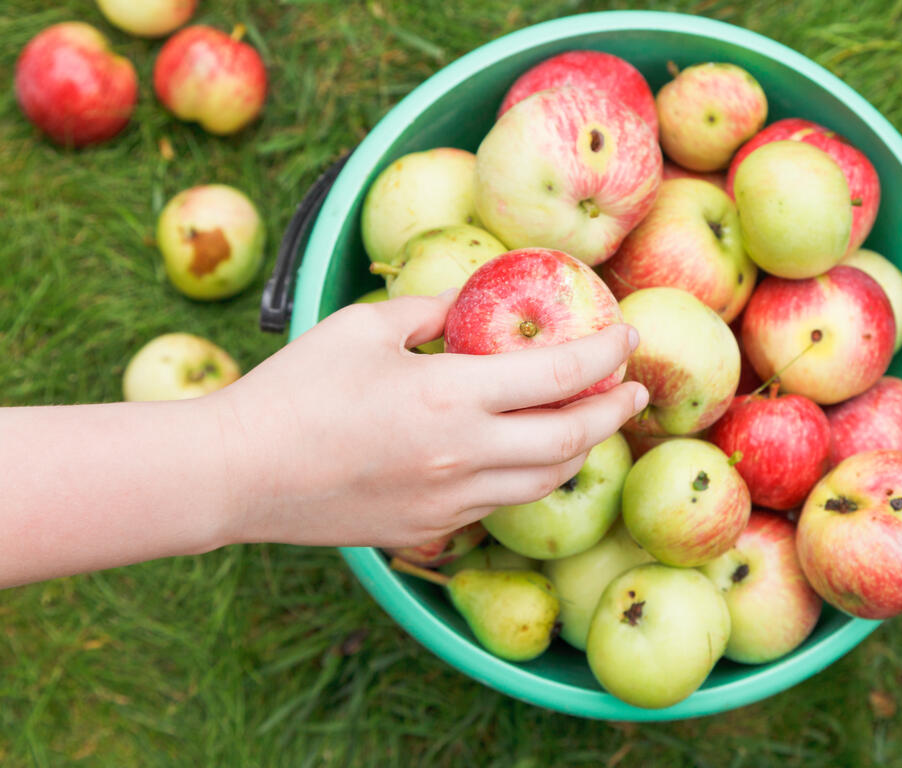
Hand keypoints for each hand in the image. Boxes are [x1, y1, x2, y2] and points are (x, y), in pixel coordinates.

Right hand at [216, 291, 647, 548]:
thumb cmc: (294, 390)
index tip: (629, 335)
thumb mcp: (363, 328)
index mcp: (451, 395)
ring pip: (546, 481)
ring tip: (591, 422)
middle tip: (635, 389)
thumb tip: (468, 306)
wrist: (238, 473)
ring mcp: (452, 500)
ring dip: (580, 450)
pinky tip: (529, 455)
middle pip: (572, 439)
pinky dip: (532, 476)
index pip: (560, 376)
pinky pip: (503, 502)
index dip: (604, 354)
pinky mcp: (432, 528)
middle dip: (615, 412)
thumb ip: (428, 312)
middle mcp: (465, 454)